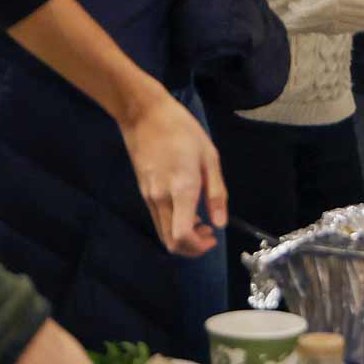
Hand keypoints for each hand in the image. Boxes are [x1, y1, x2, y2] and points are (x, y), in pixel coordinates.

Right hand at [118, 89, 224, 255]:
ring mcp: (149, 196)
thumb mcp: (209, 157)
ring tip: (202, 222)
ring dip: (183, 237)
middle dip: (192, 248)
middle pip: (171, 242)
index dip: (198, 247)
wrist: (145, 115)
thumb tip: (220, 224)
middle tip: (209, 235)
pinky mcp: (144, 192)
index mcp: (181, 189)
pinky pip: (158, 219)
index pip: (183, 235)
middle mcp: (161, 198)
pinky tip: (187, 210)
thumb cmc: (182, 130)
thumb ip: (216, 193)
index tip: (213, 239)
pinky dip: (173, 225)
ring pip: (163, 233)